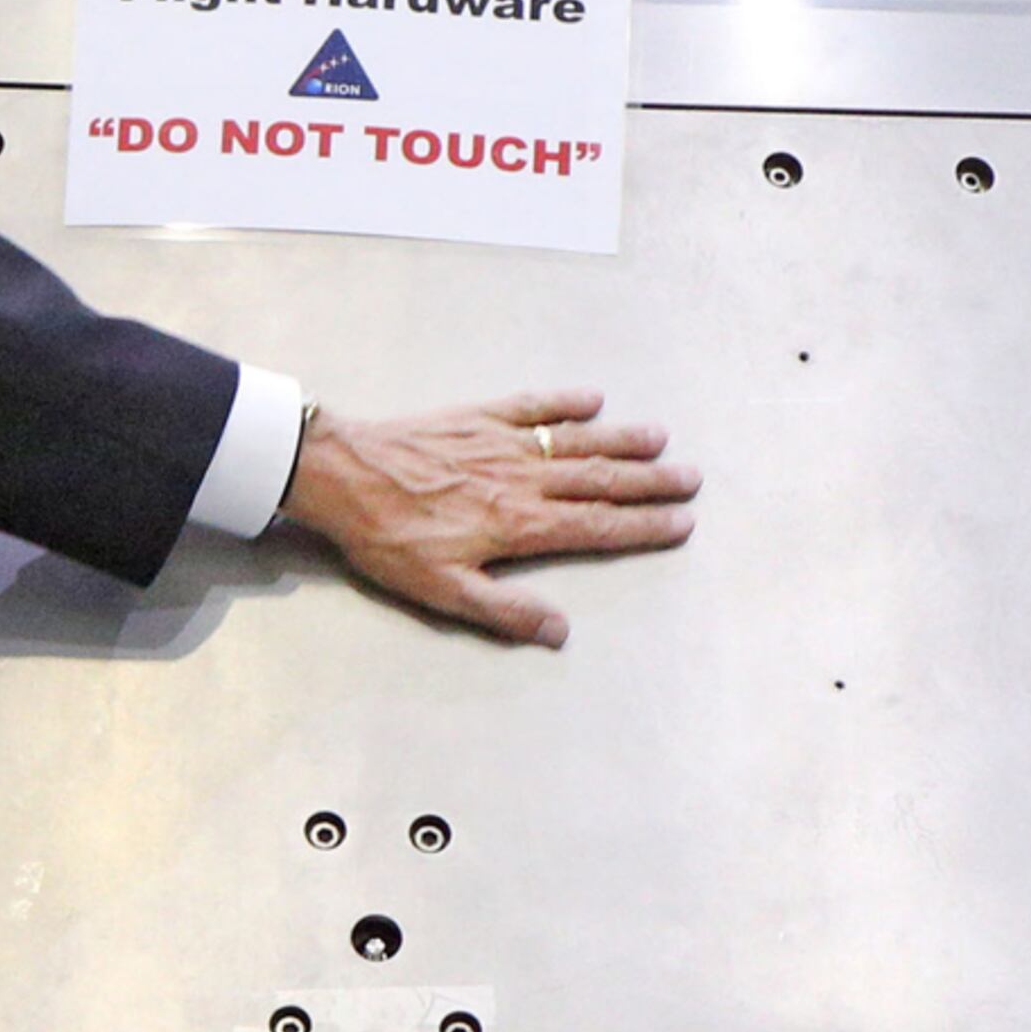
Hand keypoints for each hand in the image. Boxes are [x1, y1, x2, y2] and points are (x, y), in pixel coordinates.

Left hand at [278, 390, 696, 647]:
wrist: (340, 474)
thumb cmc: (387, 537)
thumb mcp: (442, 590)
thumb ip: (504, 610)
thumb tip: (561, 632)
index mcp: (520, 524)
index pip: (596, 527)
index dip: (642, 527)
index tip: (682, 523)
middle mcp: (521, 479)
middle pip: (599, 480)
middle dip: (648, 481)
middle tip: (690, 479)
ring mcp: (500, 444)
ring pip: (574, 441)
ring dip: (619, 440)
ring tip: (658, 438)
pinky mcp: (475, 418)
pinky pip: (529, 406)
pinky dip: (562, 402)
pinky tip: (591, 399)